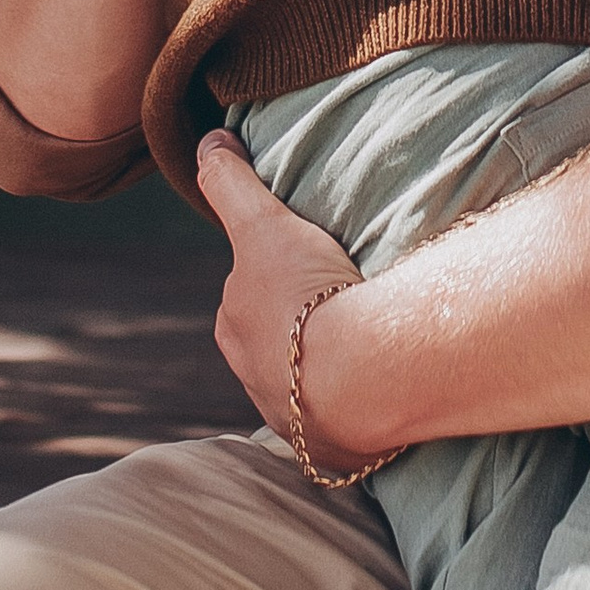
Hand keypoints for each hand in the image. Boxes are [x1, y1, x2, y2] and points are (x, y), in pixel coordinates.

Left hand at [197, 134, 387, 471]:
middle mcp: (254, 379)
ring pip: (311, 381)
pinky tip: (385, 386)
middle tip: (351, 303)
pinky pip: (345, 419)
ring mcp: (295, 418)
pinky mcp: (335, 448)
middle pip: (277, 344)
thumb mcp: (265, 226)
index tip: (315, 271)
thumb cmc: (308, 297)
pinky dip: (361, 401)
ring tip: (374, 344)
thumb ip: (231, 185)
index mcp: (235, 329)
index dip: (280, 280)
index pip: (249, 297)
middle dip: (306, 327)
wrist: (362, 377)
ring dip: (335, 366)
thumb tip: (204, 141)